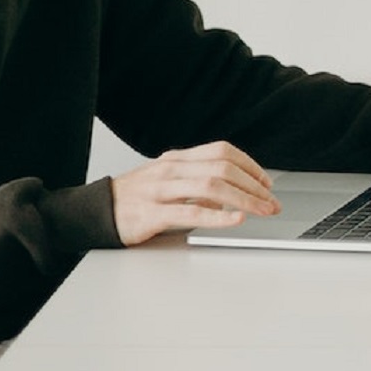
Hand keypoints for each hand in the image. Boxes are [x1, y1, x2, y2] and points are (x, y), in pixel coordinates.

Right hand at [110, 141, 279, 245]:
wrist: (98, 210)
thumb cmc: (135, 197)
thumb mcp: (167, 180)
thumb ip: (195, 180)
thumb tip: (232, 191)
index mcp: (177, 159)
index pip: (221, 151)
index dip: (249, 165)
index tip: (266, 183)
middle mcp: (171, 169)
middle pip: (222, 167)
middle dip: (253, 185)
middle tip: (271, 202)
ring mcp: (161, 189)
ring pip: (211, 186)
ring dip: (244, 199)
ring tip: (262, 210)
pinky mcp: (153, 213)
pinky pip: (191, 212)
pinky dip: (218, 216)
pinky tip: (235, 220)